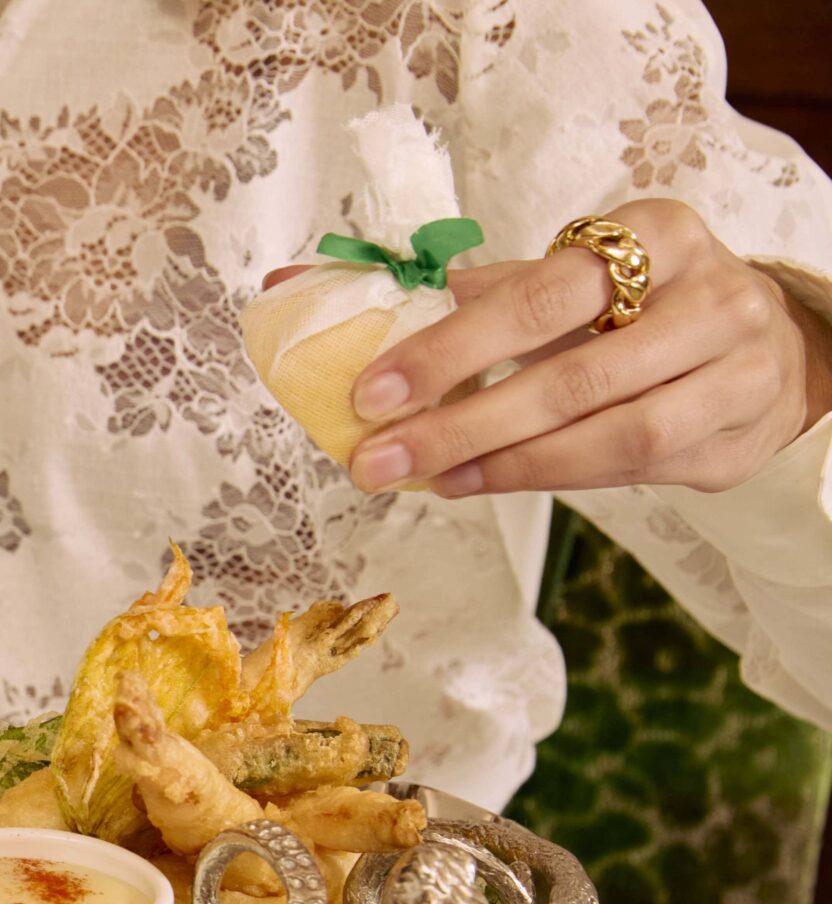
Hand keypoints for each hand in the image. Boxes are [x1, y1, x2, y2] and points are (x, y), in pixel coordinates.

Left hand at [292, 198, 831, 498]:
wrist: (764, 346)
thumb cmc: (640, 306)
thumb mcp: (570, 280)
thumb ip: (473, 293)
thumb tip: (328, 289)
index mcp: (655, 233)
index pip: (542, 295)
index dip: (452, 348)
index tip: (374, 391)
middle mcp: (709, 295)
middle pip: (573, 375)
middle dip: (461, 424)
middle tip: (379, 458)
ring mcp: (737, 368)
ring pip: (611, 433)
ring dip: (505, 462)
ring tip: (430, 476)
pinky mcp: (738, 434)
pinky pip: (633, 468)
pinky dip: (548, 477)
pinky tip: (483, 480)